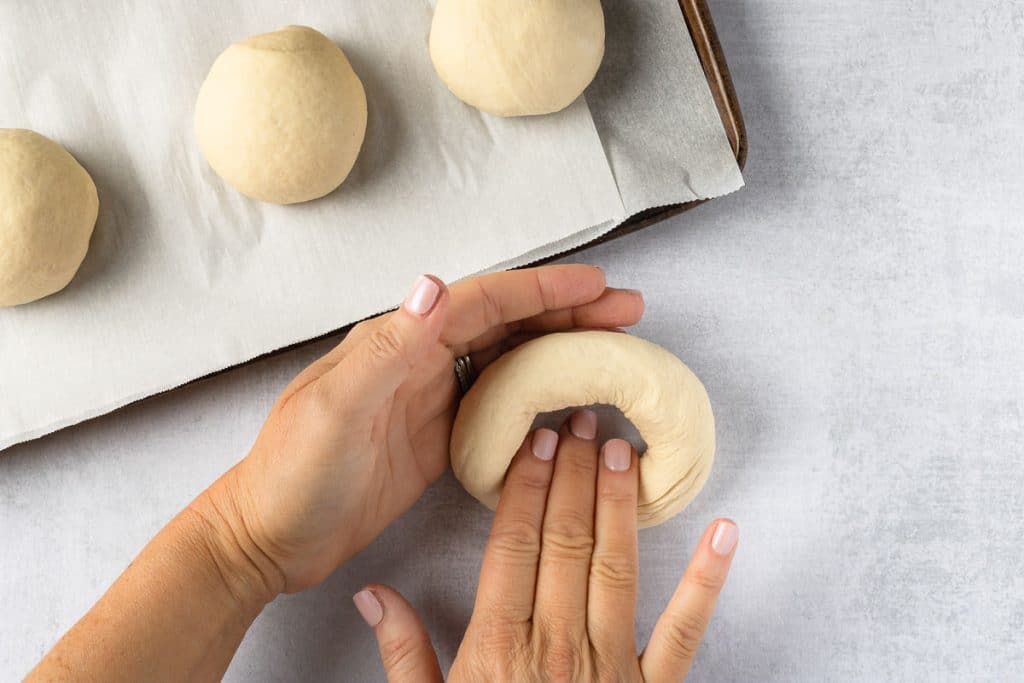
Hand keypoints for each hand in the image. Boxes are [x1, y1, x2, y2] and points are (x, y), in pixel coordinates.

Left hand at [196, 266, 644, 593]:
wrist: (268, 536)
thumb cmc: (291, 473)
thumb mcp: (334, 410)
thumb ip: (386, 349)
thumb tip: (433, 283)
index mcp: (396, 342)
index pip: (481, 302)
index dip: (542, 290)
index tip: (595, 286)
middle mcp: (417, 361)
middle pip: (505, 324)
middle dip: (566, 311)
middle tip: (625, 311)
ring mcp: (428, 400)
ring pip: (507, 359)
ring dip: (558, 348)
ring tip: (610, 346)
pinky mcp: (436, 440)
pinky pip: (498, 406)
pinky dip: (536, 395)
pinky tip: (566, 400)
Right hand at [356, 413, 737, 681]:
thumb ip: (405, 654)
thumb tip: (374, 593)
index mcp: (499, 648)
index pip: (515, 546)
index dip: (528, 487)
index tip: (535, 440)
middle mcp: (558, 646)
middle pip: (565, 542)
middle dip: (573, 474)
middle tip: (580, 417)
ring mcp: (612, 668)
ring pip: (615, 567)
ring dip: (620, 504)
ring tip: (623, 449)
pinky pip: (685, 630)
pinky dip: (706, 580)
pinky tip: (723, 533)